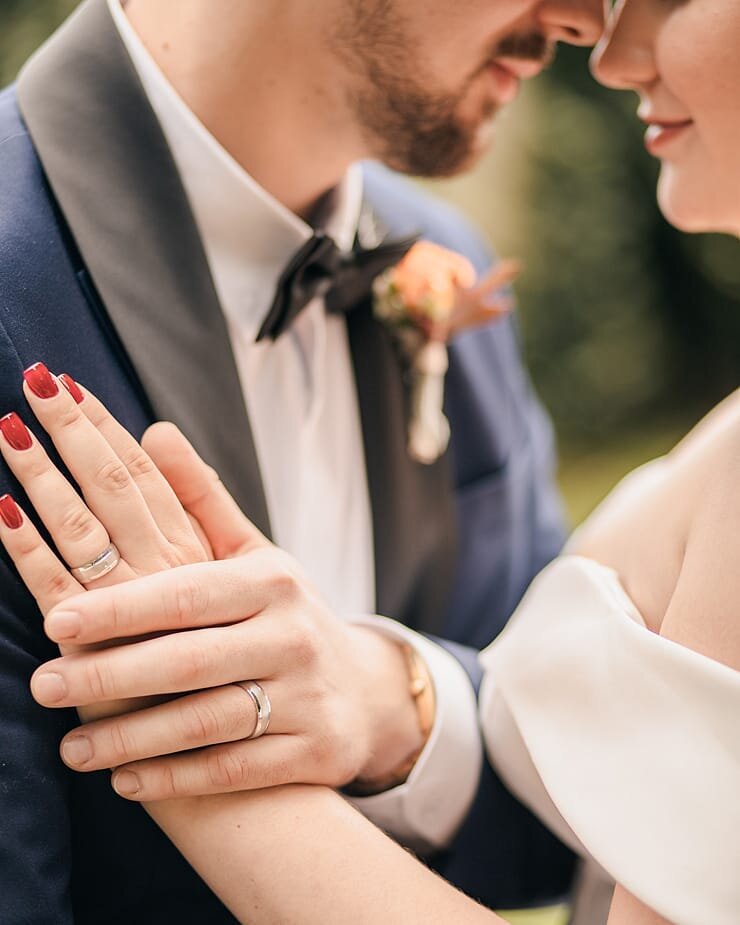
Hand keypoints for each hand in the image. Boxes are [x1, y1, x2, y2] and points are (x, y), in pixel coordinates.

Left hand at [0, 364, 422, 798]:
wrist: (360, 690)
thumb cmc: (284, 615)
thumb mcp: (252, 554)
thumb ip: (199, 499)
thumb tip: (152, 429)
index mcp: (272, 581)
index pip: (187, 593)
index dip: (122, 608)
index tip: (57, 621)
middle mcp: (293, 636)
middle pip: (192, 659)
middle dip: (112, 676)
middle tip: (44, 684)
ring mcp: (306, 698)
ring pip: (209, 722)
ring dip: (134, 739)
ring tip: (70, 749)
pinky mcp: (312, 752)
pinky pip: (236, 770)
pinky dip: (177, 778)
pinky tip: (124, 782)